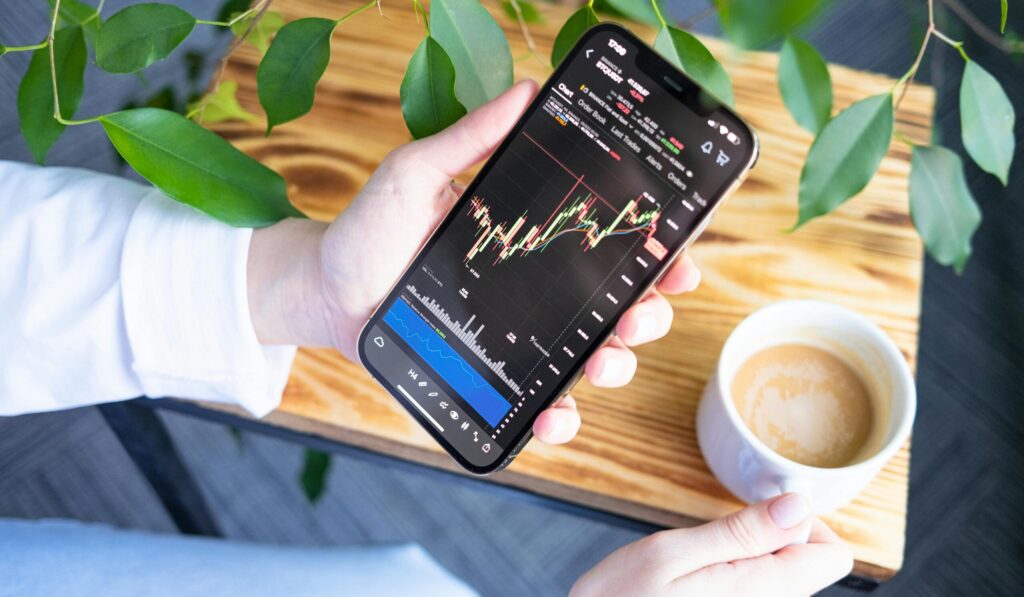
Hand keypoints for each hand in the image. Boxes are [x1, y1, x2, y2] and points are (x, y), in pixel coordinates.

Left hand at [248, 80, 701, 443]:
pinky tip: (552, 415)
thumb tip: (527, 88)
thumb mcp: (416, 174)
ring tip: (603, 361)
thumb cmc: (369, 230)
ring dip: (616, 364)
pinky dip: (558, 418)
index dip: (652, 255)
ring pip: (591, 359)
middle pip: (616, 307)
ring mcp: (517, 338)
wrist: (325, 291)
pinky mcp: (491, 378)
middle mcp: (535, 292)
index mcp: (531, 241)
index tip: (675, 257)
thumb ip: (469, 138)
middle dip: (645, 314)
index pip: (606, 247)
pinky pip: (538, 404)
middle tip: (638, 311)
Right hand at [571, 494, 852, 596]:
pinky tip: (696, 586)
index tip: (759, 514)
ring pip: (780, 580)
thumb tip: (798, 505)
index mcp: (764, 590)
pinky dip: (735, 581)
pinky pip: (755, 594)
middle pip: (808, 567)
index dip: (803, 521)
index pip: (834, 555)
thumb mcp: (671, 553)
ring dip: (748, 561)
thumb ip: (740, 532)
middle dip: (770, 540)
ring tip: (698, 566)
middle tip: (715, 540)